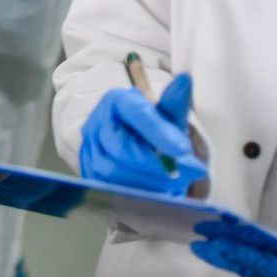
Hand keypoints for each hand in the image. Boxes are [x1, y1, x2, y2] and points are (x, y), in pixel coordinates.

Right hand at [78, 72, 208, 194]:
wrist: (133, 146)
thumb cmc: (152, 130)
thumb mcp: (166, 115)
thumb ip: (174, 102)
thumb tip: (185, 80)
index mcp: (117, 101)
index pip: (137, 114)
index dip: (161, 134)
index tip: (185, 152)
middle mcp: (97, 124)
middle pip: (123, 147)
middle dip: (158, 165)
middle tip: (187, 173)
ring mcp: (89, 151)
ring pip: (115, 172)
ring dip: (150, 182)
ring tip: (175, 184)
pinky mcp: (89, 176)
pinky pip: (110, 190)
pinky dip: (138, 196)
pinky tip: (158, 194)